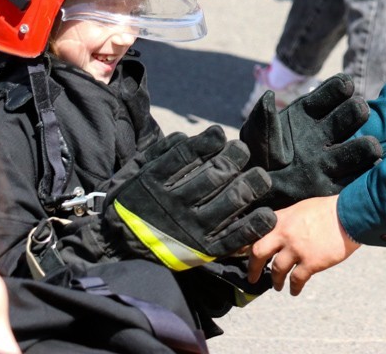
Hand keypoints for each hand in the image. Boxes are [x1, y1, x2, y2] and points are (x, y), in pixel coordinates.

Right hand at [105, 126, 276, 269]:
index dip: (207, 142)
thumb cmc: (134, 200)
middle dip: (234, 158)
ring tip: (261, 176)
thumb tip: (190, 135)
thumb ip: (162, 151)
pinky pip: (233, 238)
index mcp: (154, 182)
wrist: (117, 246)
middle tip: (242, 150)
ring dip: (251, 186)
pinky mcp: (203, 250)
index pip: (185, 156)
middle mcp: (173, 205)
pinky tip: (268, 214)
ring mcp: (190, 229)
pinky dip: (253, 226)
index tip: (219, 134)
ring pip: (229, 203)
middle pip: (214, 177)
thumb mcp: (136, 170)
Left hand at [240, 72, 381, 208]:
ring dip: (367, 145)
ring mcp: (334, 158)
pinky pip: (358, 178)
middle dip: (357, 111)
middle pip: (352, 114)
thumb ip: (262, 119)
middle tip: (358, 111)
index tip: (345, 87)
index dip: (341, 87)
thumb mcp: (254, 136)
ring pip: (361, 146)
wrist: (253, 193)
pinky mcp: (337, 184)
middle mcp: (327, 132)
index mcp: (309, 112)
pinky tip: (371, 172)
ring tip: (370, 148)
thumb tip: (269, 97)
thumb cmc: (255, 158)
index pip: (334, 91)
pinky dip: (368, 175)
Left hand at [246, 195, 359, 295]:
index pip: (256, 232)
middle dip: (253, 267)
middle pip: (258, 252)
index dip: (245, 245)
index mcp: (282, 219)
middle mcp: (285, 234)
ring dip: (276, 280)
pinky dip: (294, 287)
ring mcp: (297, 249)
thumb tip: (280, 230)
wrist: (349, 215)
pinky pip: (296, 280)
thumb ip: (288, 220)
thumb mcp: (302, 208)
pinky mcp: (310, 262)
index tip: (239, 254)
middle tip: (252, 277)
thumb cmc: (329, 210)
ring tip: (277, 286)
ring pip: (277, 270)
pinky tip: (294, 291)